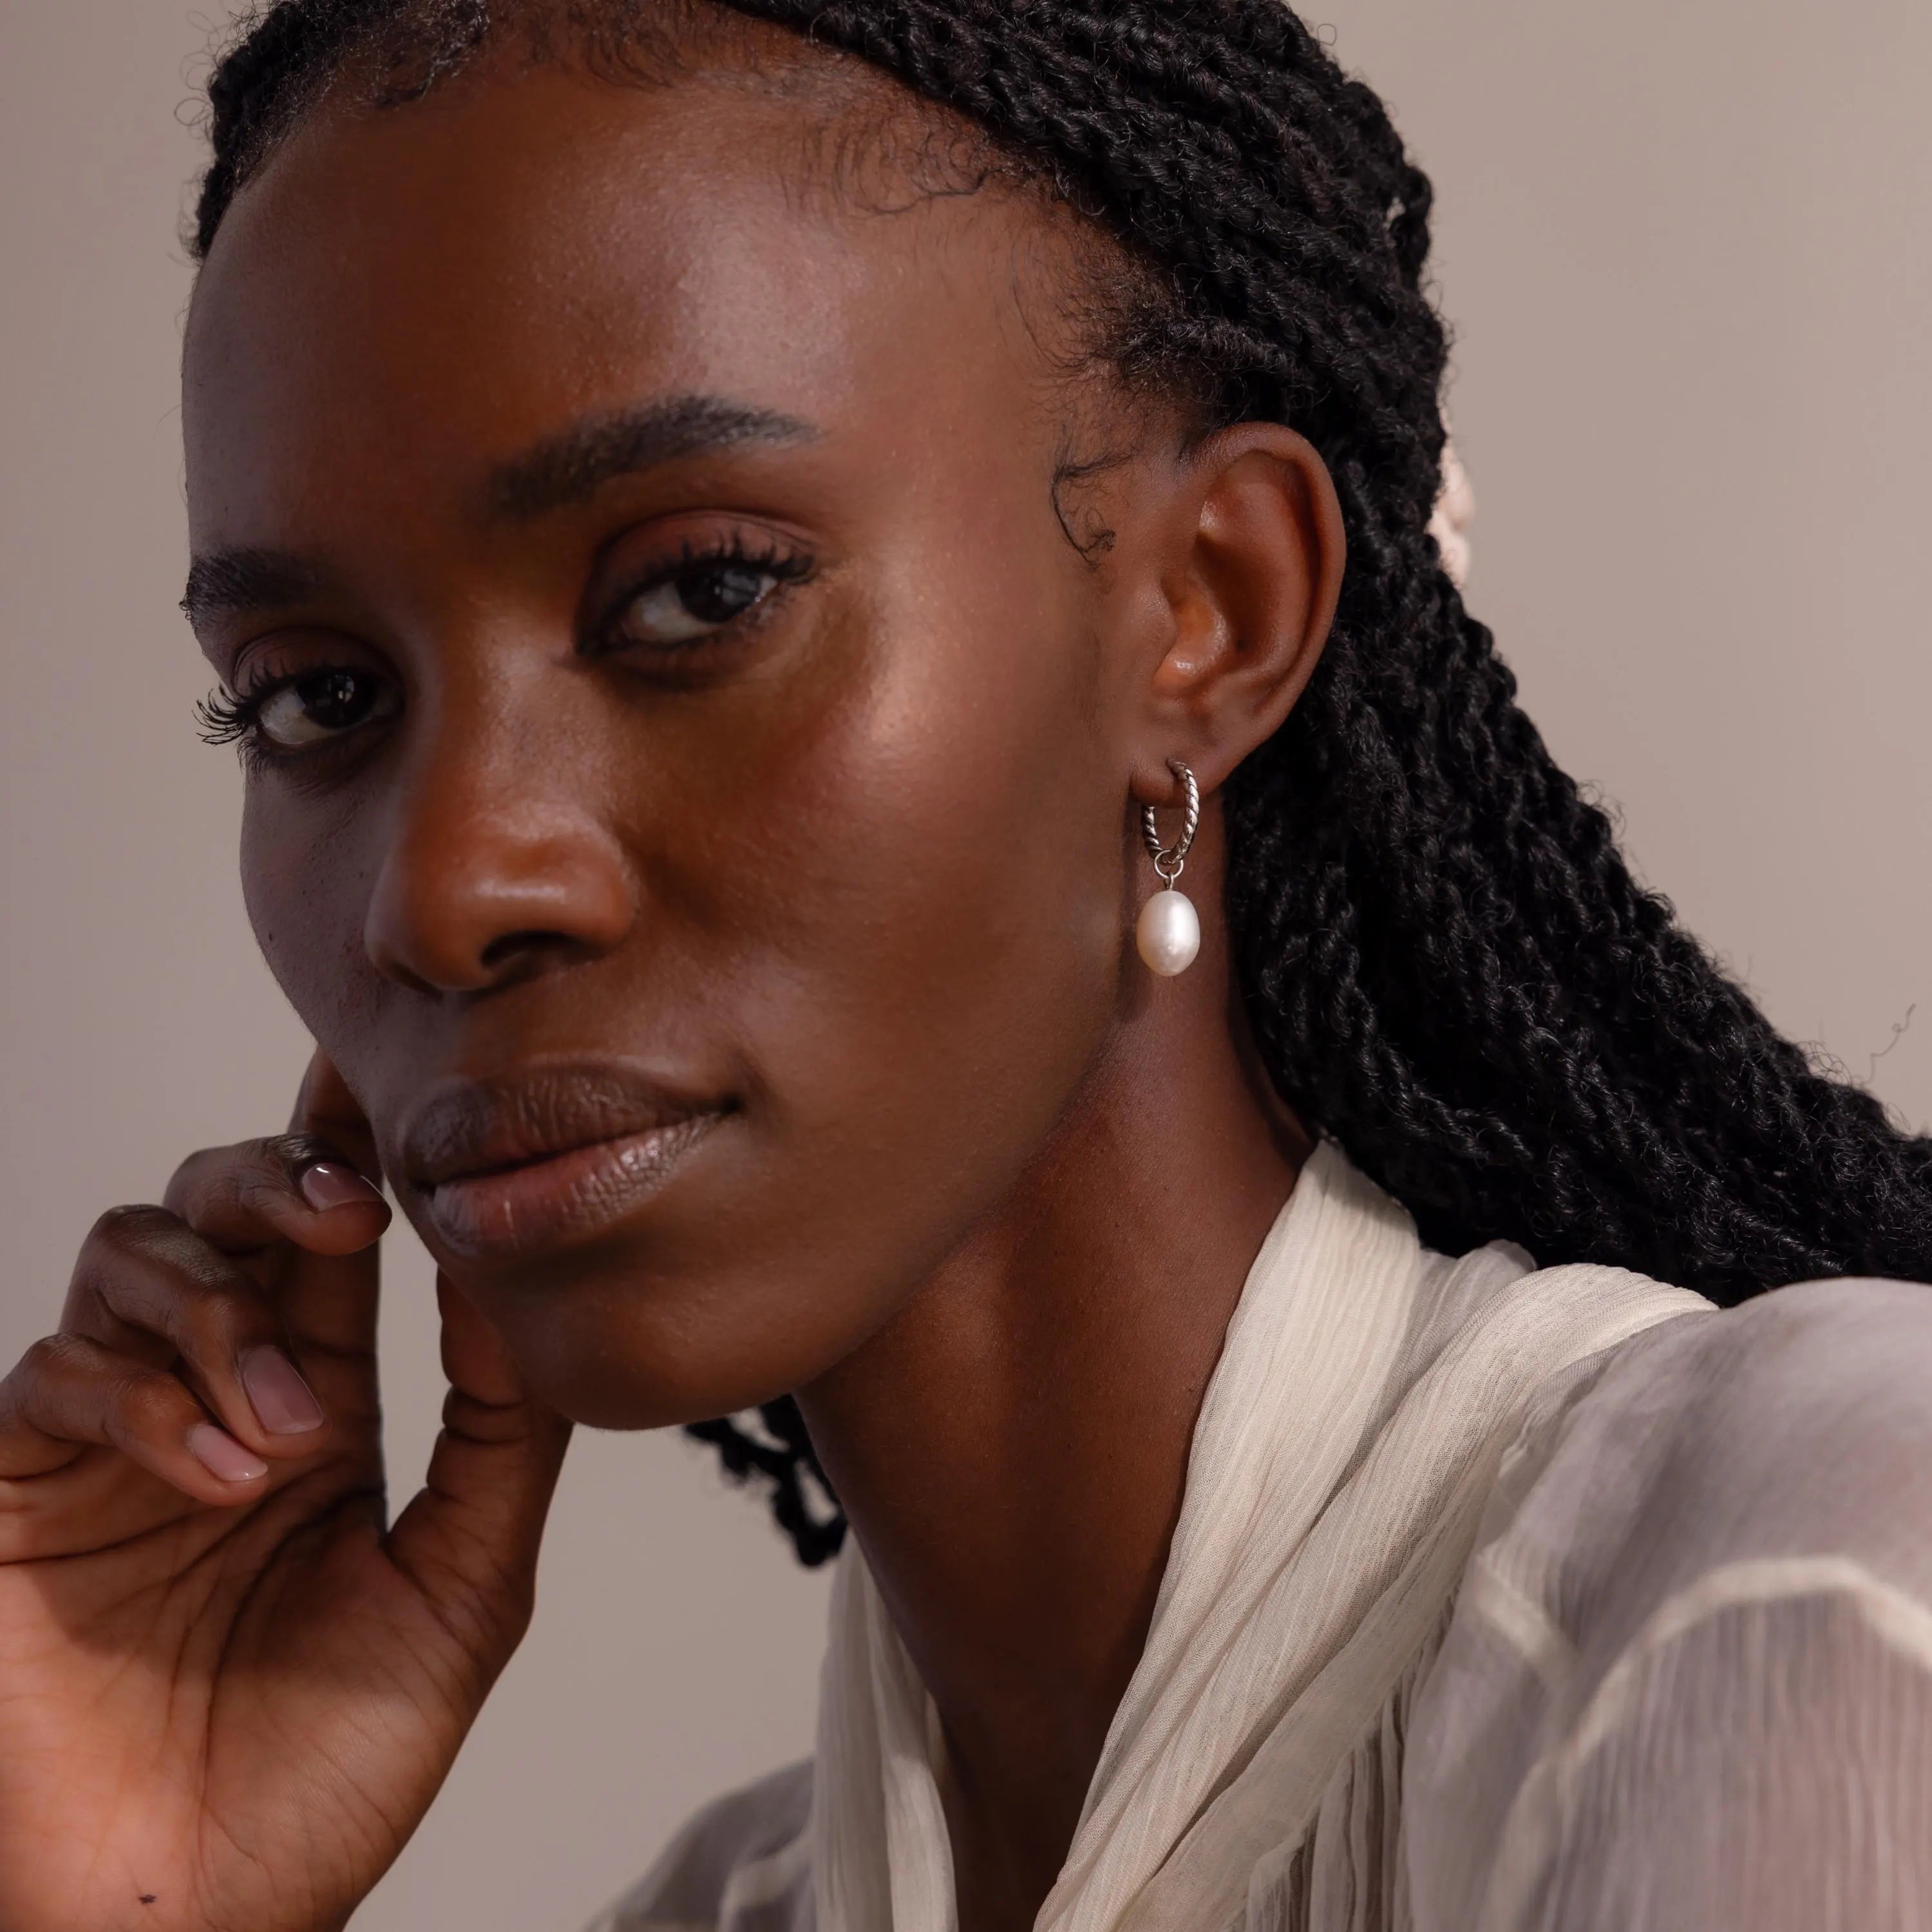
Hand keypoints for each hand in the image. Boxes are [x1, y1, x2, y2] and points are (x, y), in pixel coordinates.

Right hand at [0, 1055, 571, 1931]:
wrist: (196, 1923)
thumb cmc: (330, 1769)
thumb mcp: (462, 1588)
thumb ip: (498, 1433)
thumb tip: (513, 1276)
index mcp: (321, 1408)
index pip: (328, 1245)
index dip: (346, 1147)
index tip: (384, 1071)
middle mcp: (213, 1399)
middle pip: (217, 1207)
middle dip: (276, 1180)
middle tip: (345, 1215)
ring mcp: (108, 1439)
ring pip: (128, 1258)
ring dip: (220, 1312)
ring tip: (290, 1430)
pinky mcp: (15, 1489)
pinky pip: (54, 1372)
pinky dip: (145, 1399)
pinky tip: (222, 1474)